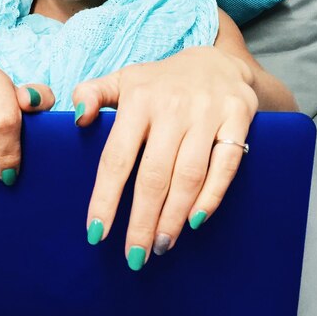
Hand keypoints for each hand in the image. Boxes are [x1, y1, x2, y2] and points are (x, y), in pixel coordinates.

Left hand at [73, 46, 258, 269]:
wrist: (215, 59)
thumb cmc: (160, 80)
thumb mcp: (123, 79)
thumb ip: (92, 93)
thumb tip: (78, 118)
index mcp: (138, 99)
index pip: (116, 157)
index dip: (106, 198)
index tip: (96, 233)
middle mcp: (172, 106)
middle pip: (154, 175)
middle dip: (142, 220)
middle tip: (135, 256)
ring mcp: (207, 111)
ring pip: (189, 175)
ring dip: (174, 216)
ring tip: (161, 244)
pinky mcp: (237, 117)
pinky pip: (226, 164)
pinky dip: (212, 196)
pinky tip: (196, 221)